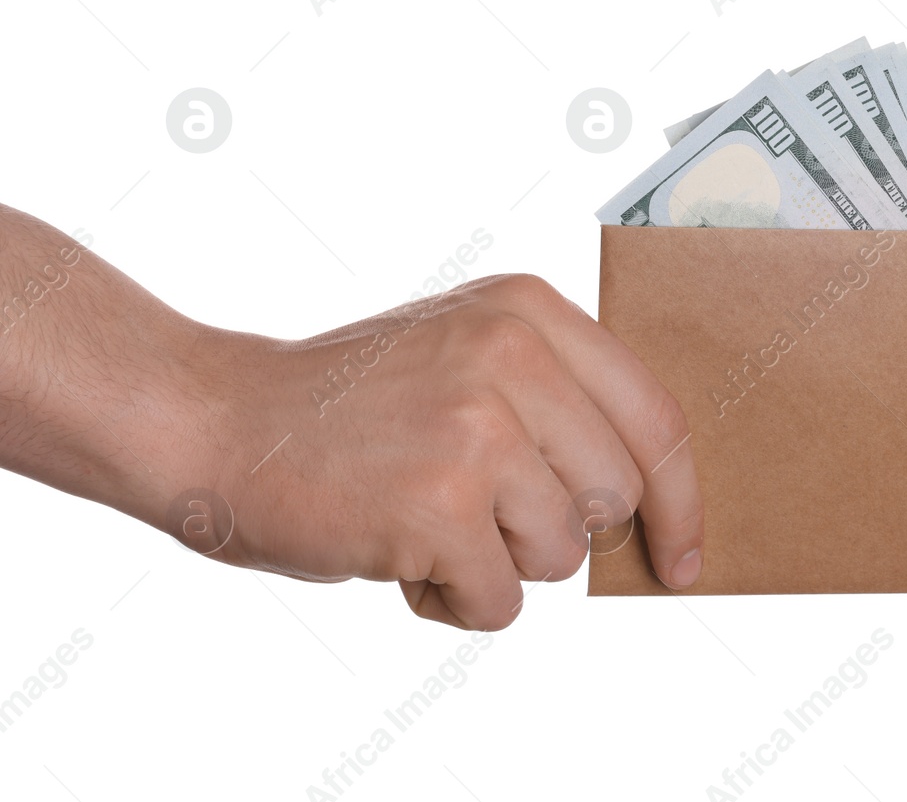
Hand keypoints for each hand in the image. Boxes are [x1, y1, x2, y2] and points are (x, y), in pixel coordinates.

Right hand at [187, 274, 702, 629]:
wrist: (218, 421)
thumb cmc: (353, 404)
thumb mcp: (466, 347)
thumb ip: (558, 394)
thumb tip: (653, 494)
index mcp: (529, 311)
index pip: (655, 417)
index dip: (680, 499)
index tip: (682, 556)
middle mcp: (512, 357)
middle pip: (614, 496)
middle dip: (553, 525)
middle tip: (475, 503)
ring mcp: (476, 430)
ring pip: (562, 554)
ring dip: (498, 561)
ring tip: (426, 518)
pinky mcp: (439, 505)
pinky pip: (503, 601)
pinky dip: (453, 600)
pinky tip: (399, 553)